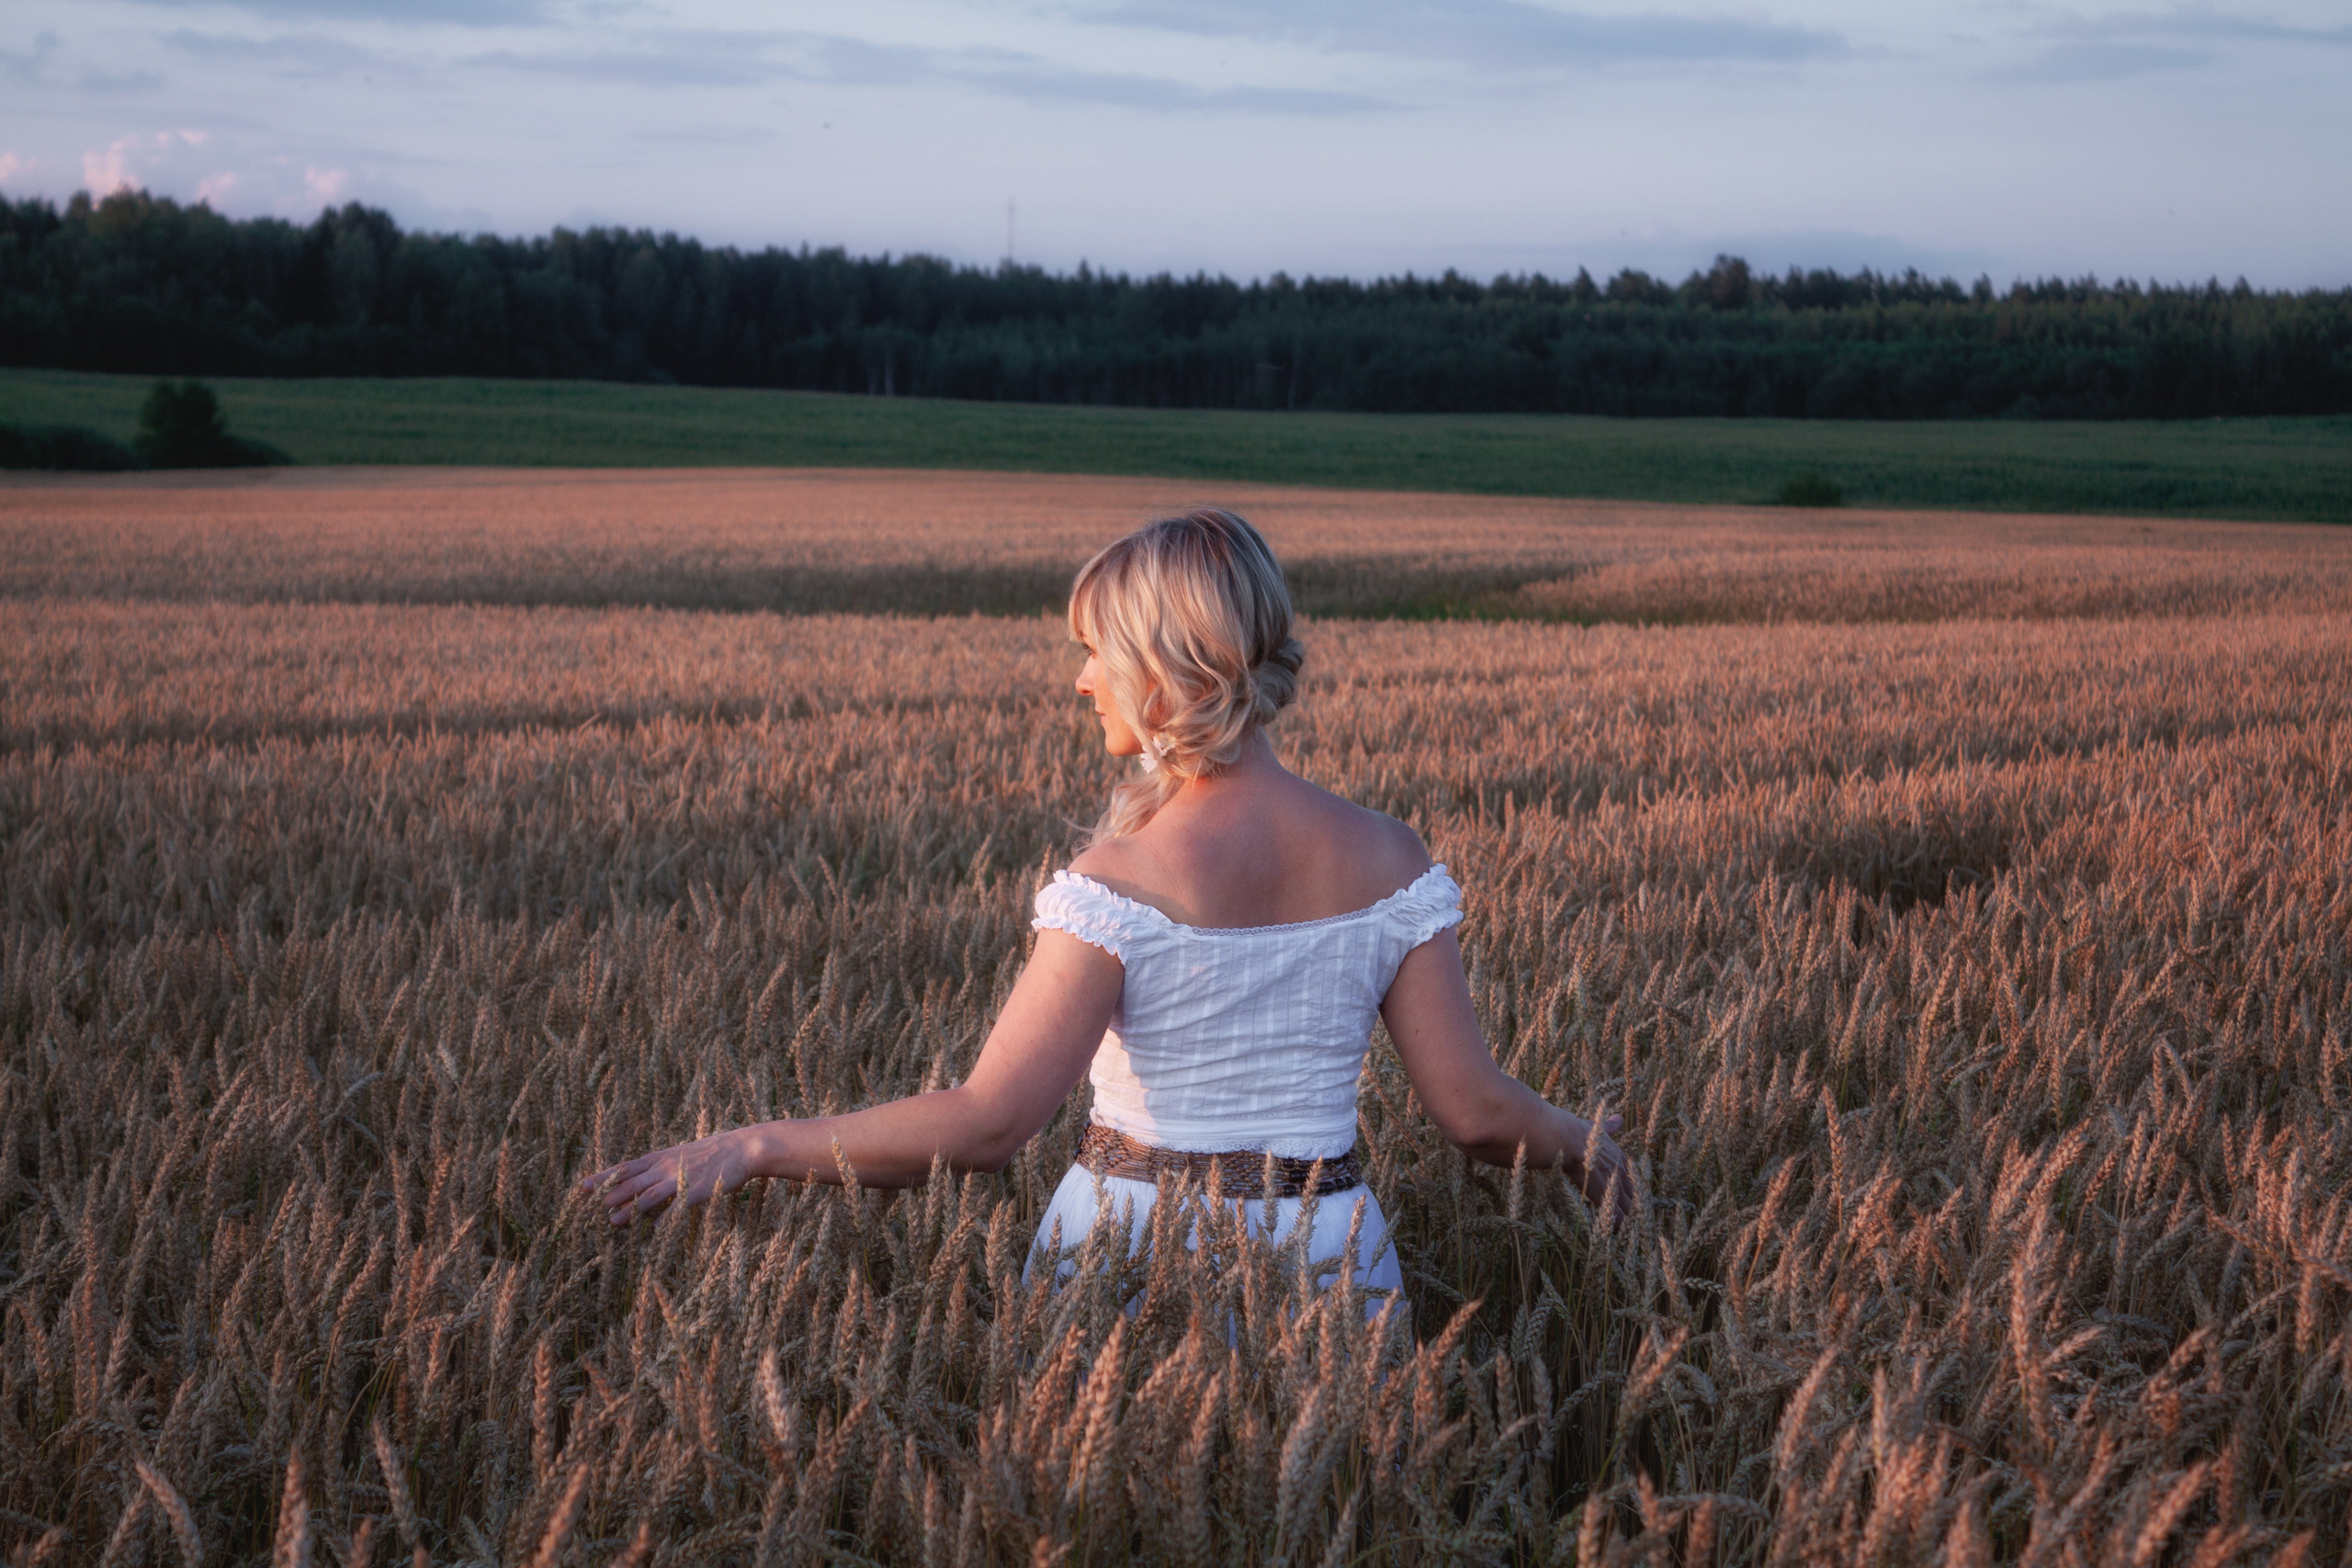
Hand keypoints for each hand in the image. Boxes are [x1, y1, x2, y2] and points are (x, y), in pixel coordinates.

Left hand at [580, 1128, 759, 1225]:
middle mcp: (666, 1167)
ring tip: (613, 1221)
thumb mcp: (681, 1154)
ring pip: (650, 1195)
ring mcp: (681, 1179)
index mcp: (661, 1158)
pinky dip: (664, 1217)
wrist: (742, 1148)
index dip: (605, 1177)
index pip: (627, 1167)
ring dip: (630, 1209)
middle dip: (611, 1193)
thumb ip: (661, 1166)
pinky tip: (652, 1229)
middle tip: (591, 1204)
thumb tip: (641, 1178)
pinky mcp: (697, 1191)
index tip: (585, 1185)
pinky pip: (677, 1206)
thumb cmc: (712, 1153)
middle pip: (633, 1181)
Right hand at [1573, 1112, 1635, 1223]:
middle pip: (1633, 1193)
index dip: (1630, 1188)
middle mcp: (1621, 1170)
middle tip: (1634, 1216)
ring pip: (1628, 1206)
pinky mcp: (1603, 1196)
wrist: (1566, 1139)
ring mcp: (1614, 1184)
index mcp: (1619, 1155)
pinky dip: (1616, 1224)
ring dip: (1628, 1217)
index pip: (1631, 1177)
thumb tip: (1618, 1119)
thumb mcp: (1597, 1126)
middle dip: (1633, 1204)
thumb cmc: (1576, 1133)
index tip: (1630, 1195)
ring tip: (1629, 1228)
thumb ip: (1609, 1127)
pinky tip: (1615, 1231)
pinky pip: (1615, 1215)